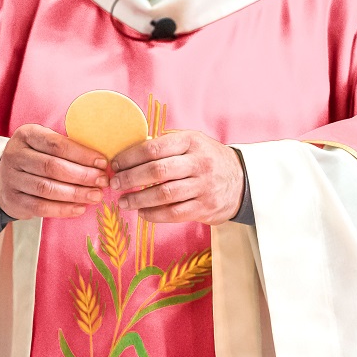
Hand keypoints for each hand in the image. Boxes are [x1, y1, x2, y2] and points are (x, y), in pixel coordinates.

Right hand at [0, 124, 107, 219]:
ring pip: (47, 188)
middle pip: (52, 166)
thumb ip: (66, 148)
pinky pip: (40, 207)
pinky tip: (80, 208)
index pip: (56, 144)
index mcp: (27, 135)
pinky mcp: (13, 200)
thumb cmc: (35, 159)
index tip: (102, 163)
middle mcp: (15, 155)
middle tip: (102, 182)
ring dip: (75, 193)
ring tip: (95, 196)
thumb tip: (101, 163)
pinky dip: (63, 209)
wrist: (4, 179)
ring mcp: (11, 179)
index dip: (82, 154)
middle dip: (82, 175)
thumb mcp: (44, 145)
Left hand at [110, 130, 243, 224]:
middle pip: (157, 171)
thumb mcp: (192, 142)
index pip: (154, 148)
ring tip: (124, 202)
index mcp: (191, 141)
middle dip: (130, 179)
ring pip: (164, 195)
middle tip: (115, 184)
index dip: (130, 157)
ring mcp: (203, 186)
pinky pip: (174, 213)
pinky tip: (142, 213)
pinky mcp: (205, 207)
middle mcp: (199, 162)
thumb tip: (129, 151)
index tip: (115, 164)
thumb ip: (166, 144)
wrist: (241, 180)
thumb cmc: (206, 159)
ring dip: (139, 199)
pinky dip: (154, 214)